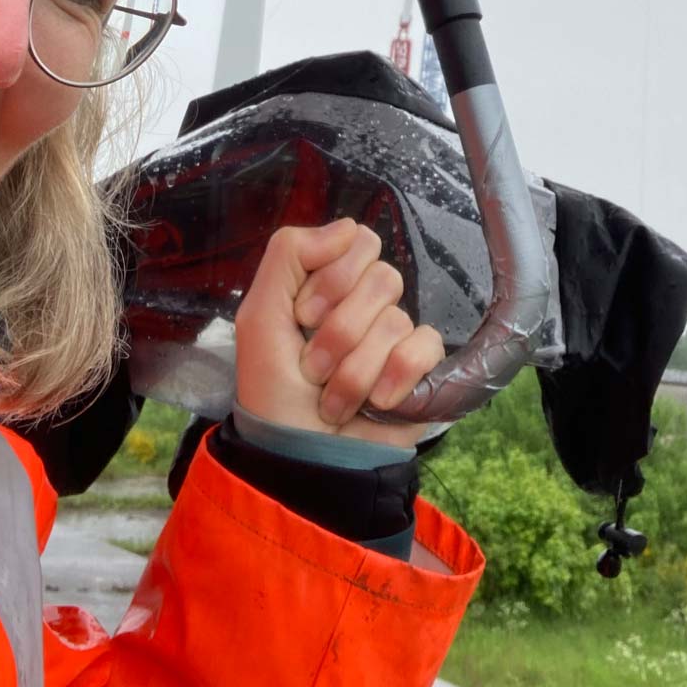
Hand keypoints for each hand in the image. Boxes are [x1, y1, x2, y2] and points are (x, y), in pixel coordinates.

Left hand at [234, 218, 443, 447]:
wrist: (298, 458)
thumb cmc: (273, 391)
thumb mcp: (259, 317)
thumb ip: (289, 255)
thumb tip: (348, 228)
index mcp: (329, 283)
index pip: (358, 241)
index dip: (332, 279)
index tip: (302, 317)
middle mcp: (366, 303)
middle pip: (382, 278)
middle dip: (339, 331)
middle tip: (313, 365)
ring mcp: (395, 335)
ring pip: (397, 320)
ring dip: (355, 369)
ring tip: (332, 398)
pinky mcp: (420, 368)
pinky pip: (426, 346)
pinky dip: (394, 377)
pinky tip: (375, 403)